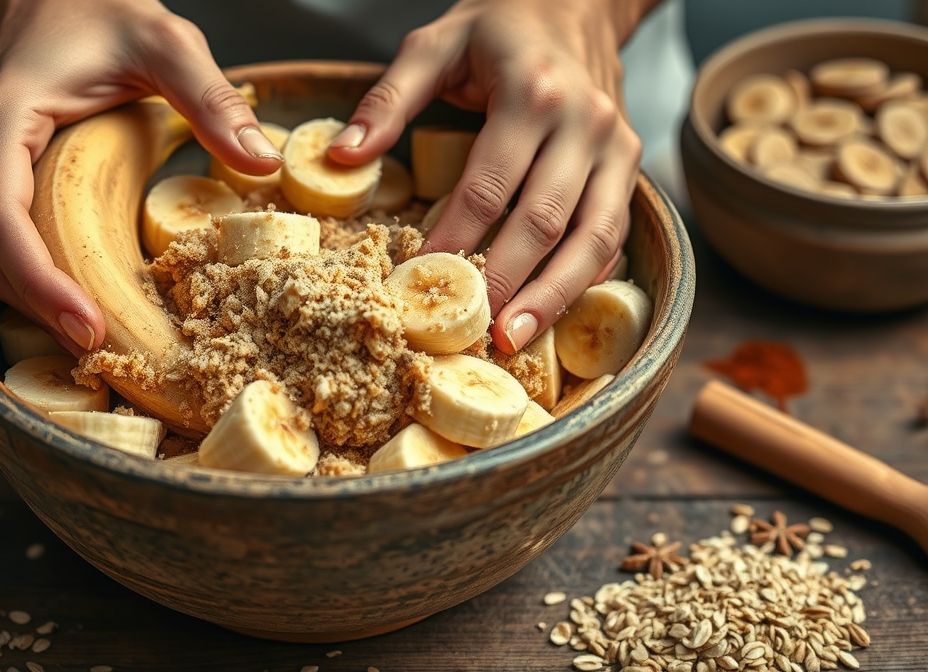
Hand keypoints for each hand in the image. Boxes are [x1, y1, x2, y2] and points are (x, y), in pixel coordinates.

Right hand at [0, 0, 281, 352]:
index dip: (41, 285)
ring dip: (39, 302)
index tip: (88, 329)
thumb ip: (210, 99)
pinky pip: (8, 243)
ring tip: (101, 340)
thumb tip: (261, 161)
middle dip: (43, 308)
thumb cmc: (98, 8)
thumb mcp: (165, 42)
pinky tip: (85, 302)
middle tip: (107, 354)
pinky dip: (40, 279)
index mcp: (2, 123)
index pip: (3, 223)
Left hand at [329, 0, 653, 354]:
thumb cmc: (499, 26)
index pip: (489, 186)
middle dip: (504, 283)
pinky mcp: (631, 165)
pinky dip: (586, 277)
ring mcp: (617, 146)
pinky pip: (614, 234)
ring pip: (593, 238)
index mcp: (533, 94)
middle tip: (470, 331)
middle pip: (544, 222)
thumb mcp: (434, 44)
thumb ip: (388, 100)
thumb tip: (344, 157)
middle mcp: (586, 123)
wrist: (576, 1)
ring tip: (513, 340)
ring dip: (554, 296)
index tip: (420, 279)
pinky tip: (552, 310)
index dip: (455, 238)